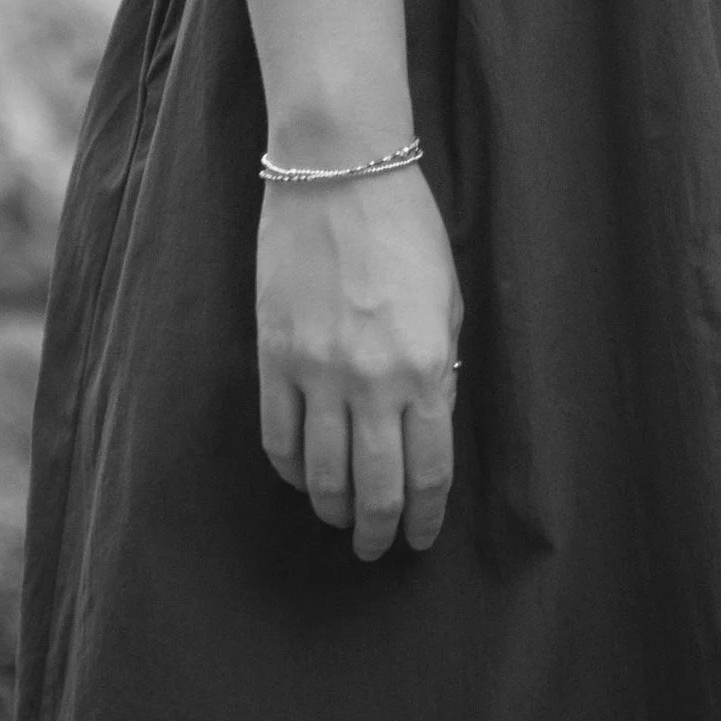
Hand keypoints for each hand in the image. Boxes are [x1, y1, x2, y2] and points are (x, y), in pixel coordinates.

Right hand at [257, 166, 460, 557]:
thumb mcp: (446, 300)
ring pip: (322, 475)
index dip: (424, 517)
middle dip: (379, 531)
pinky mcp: (274, 357)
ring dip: (335, 512)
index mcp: (424, 367)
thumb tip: (426, 422)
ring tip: (343, 522)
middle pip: (375, 488)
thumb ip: (438, 367)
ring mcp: (317, 372)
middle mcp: (371, 381)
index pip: (428, 471)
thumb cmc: (405, 228)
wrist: (338, 171)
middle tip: (378, 549)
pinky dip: (293, 472)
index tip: (420, 537)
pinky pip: (279, 439)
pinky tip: (305, 479)